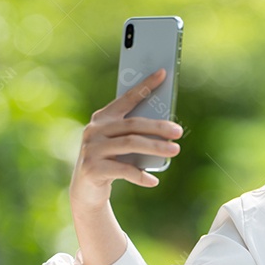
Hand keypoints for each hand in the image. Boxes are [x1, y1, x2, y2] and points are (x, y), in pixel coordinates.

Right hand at [69, 69, 182, 211]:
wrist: (85, 191)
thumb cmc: (110, 161)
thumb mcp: (119, 144)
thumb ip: (134, 133)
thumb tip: (166, 127)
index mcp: (102, 118)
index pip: (127, 98)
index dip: (145, 86)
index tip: (163, 73)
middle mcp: (94, 130)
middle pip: (133, 124)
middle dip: (158, 126)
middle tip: (178, 132)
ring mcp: (91, 149)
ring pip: (130, 144)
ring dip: (155, 147)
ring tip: (175, 150)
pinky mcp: (92, 169)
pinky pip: (123, 170)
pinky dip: (141, 175)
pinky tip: (153, 181)